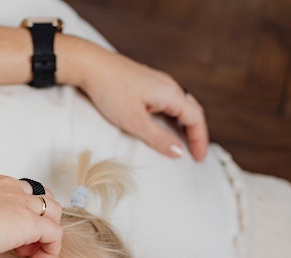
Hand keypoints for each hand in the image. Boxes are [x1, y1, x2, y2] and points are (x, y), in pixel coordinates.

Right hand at [0, 170, 62, 257]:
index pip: (14, 190)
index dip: (15, 211)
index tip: (3, 232)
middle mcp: (8, 186)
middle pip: (39, 196)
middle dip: (36, 218)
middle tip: (19, 244)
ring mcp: (21, 203)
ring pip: (53, 211)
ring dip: (45, 233)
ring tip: (28, 254)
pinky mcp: (30, 222)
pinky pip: (55, 234)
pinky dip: (50, 250)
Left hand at [64, 40, 208, 160]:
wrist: (90, 66)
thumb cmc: (111, 91)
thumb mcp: (135, 122)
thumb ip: (158, 138)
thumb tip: (178, 152)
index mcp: (171, 93)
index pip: (195, 119)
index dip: (200, 140)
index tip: (199, 159)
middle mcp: (169, 86)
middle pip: (192, 111)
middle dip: (196, 133)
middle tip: (195, 153)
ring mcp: (158, 83)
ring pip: (180, 106)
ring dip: (185, 125)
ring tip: (183, 143)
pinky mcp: (146, 83)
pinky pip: (168, 102)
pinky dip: (173, 117)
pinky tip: (165, 126)